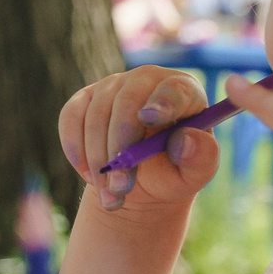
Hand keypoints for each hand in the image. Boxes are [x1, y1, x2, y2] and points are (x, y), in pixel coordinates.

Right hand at [59, 65, 222, 216]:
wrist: (140, 180)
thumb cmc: (174, 171)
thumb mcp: (195, 173)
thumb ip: (201, 157)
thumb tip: (186, 139)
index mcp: (184, 92)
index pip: (174, 90)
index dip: (162, 101)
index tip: (150, 118)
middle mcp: (147, 80)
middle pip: (127, 103)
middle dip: (119, 148)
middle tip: (120, 187)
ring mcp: (113, 85)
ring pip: (96, 116)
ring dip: (98, 159)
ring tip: (109, 193)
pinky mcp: (85, 98)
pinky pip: (70, 118)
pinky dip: (75, 149)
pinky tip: (89, 174)